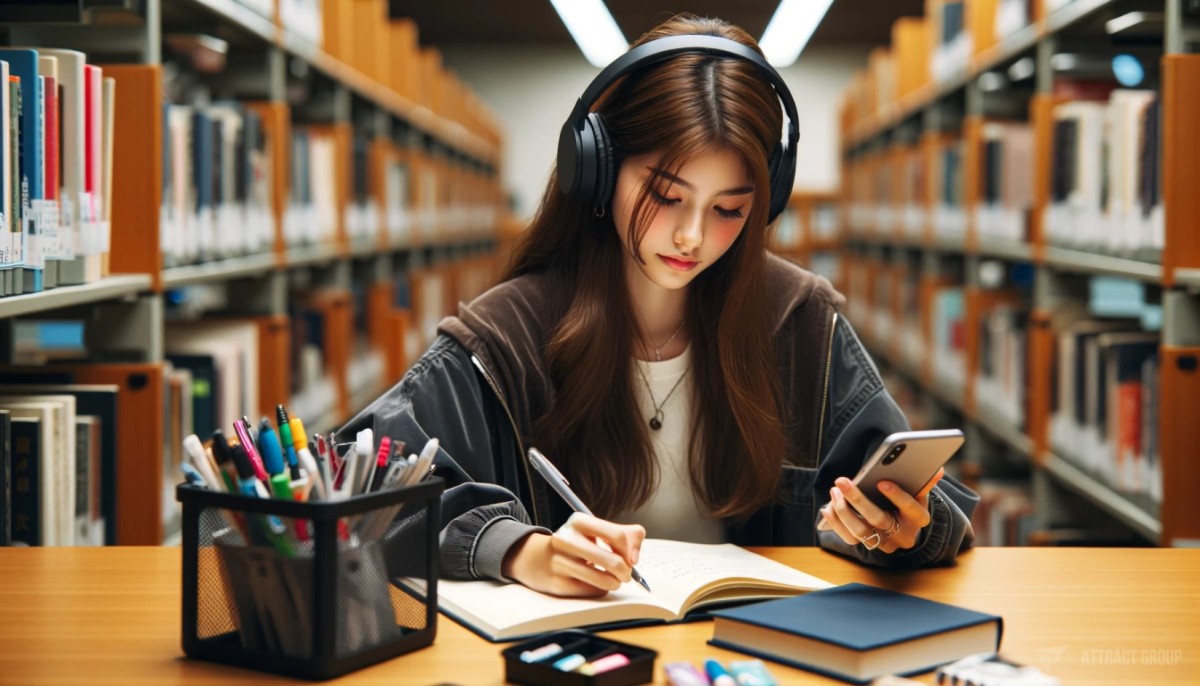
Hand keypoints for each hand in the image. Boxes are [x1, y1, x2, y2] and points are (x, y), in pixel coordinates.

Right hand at [501, 513, 645, 596]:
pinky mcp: (557, 584)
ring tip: (613, 580)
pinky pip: (593, 592)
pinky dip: (600, 589)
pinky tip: (594, 582)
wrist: (535, 558)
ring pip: (605, 581)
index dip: (631, 551)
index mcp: (578, 521)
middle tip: (624, 574)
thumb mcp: (595, 530)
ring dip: (614, 583)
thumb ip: (626, 535)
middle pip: (614, 562)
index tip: (631, 559)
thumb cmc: (575, 544)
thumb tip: (634, 558)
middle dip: (626, 572)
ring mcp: (559, 562)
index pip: (618, 536)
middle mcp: (566, 539)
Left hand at [817, 468, 943, 553]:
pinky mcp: (868, 546)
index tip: (881, 482)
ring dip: (843, 510)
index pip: (910, 508)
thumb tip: (938, 470)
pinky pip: (849, 539)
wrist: (904, 526)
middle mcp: (903, 536)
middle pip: (879, 519)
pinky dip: (835, 523)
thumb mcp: (919, 492)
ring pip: (860, 531)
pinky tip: (826, 508)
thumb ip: (923, 482)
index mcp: (919, 519)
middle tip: (842, 481)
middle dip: (858, 499)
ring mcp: (885, 544)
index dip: (897, 496)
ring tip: (834, 491)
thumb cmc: (909, 502)